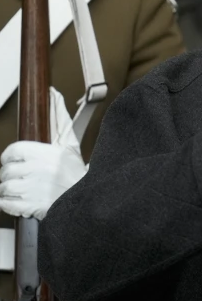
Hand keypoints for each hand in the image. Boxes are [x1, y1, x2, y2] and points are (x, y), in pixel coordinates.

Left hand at [0, 88, 85, 218]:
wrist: (92, 202)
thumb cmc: (79, 176)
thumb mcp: (70, 146)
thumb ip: (59, 120)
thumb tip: (52, 93)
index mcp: (47, 153)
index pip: (13, 151)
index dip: (10, 158)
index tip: (15, 163)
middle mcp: (39, 169)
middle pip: (6, 171)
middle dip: (12, 176)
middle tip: (25, 179)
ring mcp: (34, 189)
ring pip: (4, 187)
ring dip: (11, 191)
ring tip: (25, 192)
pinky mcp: (31, 207)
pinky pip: (5, 204)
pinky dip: (9, 204)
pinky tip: (22, 202)